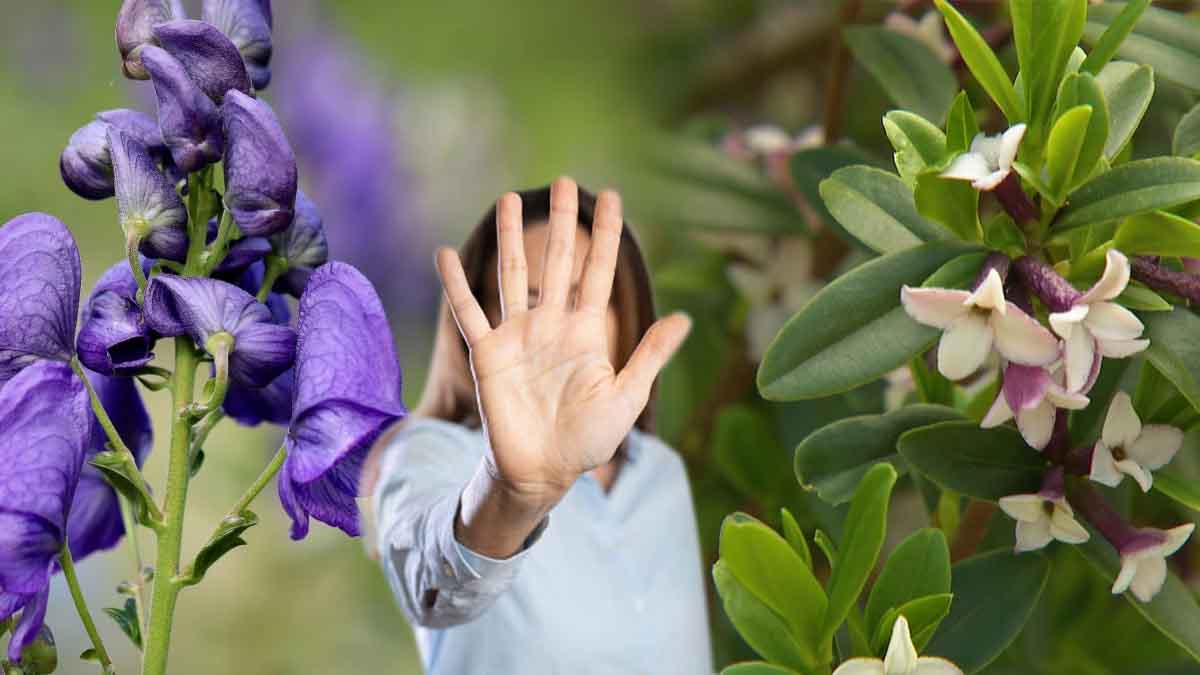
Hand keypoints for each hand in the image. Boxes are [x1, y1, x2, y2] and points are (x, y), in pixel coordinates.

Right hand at [436, 178, 690, 505]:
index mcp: (587, 332)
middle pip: (557, 261)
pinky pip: (470, 313)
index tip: (611, 196)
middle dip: (562, 221)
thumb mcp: (627, 396)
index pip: (598, 272)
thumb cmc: (588, 439)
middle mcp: (551, 325)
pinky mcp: (488, 355)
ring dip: (510, 237)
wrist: (544, 471)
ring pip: (513, 276)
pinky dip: (456, 284)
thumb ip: (651, 355)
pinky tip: (445, 253)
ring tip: (507, 197)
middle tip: (565, 180)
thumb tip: (685, 318)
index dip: (605, 235)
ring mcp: (518, 336)